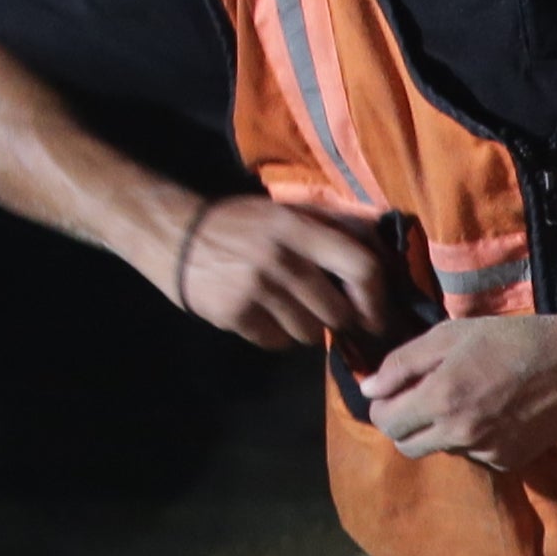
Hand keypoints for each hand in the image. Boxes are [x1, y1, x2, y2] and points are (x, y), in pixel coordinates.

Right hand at [171, 193, 417, 354]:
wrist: (172, 235)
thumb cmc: (239, 224)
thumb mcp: (284, 212)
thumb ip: (331, 227)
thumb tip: (384, 247)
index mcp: (298, 228)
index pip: (362, 268)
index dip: (377, 299)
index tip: (375, 315)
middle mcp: (280, 258)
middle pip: (339, 314)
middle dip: (338, 319)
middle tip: (327, 313)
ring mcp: (256, 289)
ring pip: (311, 334)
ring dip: (307, 328)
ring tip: (286, 307)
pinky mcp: (235, 314)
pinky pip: (279, 343)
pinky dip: (277, 336)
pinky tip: (262, 314)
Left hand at [360, 311, 556, 472]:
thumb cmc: (510, 340)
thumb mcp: (451, 335)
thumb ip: (403, 363)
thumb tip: (369, 389)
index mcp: (441, 398)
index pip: (386, 422)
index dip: (384, 406)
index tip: (394, 393)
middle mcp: (460, 433)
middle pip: (407, 446)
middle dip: (406, 425)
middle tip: (423, 400)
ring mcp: (485, 452)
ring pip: (442, 450)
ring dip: (443, 431)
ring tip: (469, 399)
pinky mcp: (508, 462)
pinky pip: (474, 455)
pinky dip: (474, 439)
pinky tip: (495, 413)